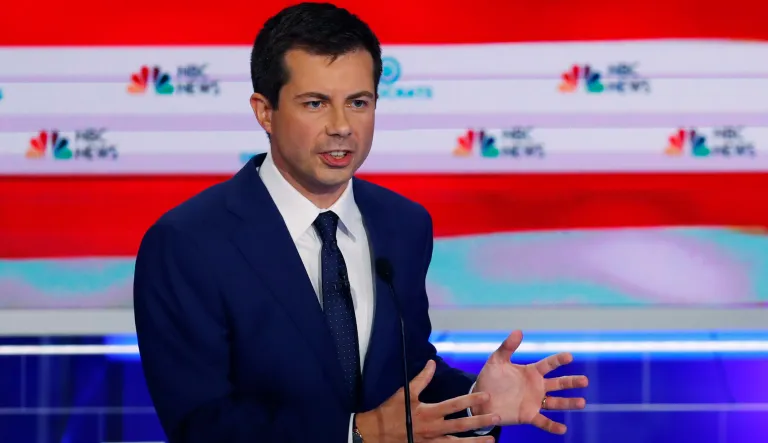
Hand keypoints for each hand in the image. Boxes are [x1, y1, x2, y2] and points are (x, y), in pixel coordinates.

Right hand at [356, 360, 499, 442]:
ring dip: (475, 442)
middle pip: (461, 426)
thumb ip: (421, 379)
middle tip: (497, 418)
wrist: (375, 433)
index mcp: (428, 412)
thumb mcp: (405, 393)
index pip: (454, 405)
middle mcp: (432, 428)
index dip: (471, 400)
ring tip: (491, 441)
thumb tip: (432, 363)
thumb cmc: (389, 411)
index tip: (486, 396)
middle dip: (480, 422)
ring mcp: (431, 441)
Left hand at [473, 330, 588, 433]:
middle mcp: (537, 386)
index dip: (558, 360)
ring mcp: (534, 402)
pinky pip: (543, 422)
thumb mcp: (496, 360)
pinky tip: (563, 429)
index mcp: (531, 372)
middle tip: (584, 380)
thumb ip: (507, 347)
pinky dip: (552, 426)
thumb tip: (518, 331)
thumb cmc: (489, 378)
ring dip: (569, 403)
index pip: (549, 364)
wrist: (481, 399)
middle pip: (558, 384)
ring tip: (582, 403)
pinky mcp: (528, 416)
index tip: (569, 356)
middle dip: (571, 382)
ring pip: (556, 403)